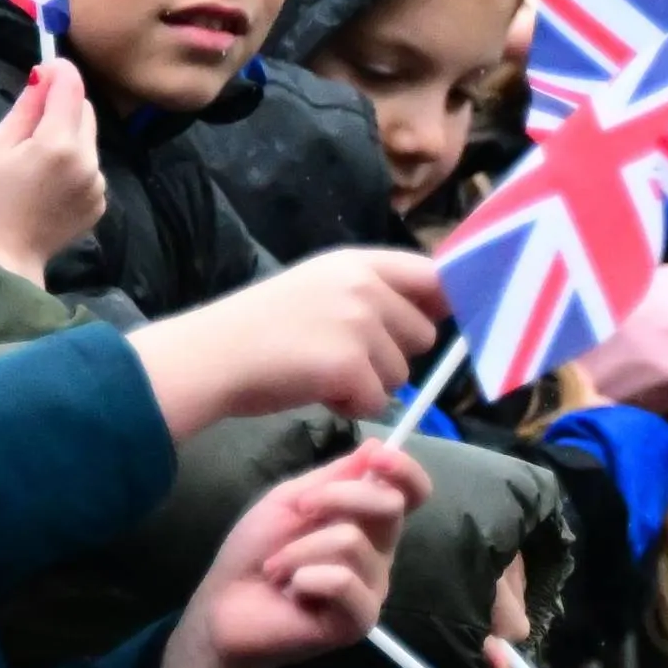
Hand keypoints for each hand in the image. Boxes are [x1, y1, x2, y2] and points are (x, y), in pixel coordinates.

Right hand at [0, 61, 105, 280]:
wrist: (3, 261)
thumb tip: (44, 77)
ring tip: (36, 160)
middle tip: (31, 121)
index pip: (71, 86)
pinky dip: (74, 164)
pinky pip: (90, 167)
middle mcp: (88, 160)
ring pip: (88, 139)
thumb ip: (26, 108)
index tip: (44, 69)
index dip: (59, 70)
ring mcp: (98, 184)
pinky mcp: (99, 202)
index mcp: (59, 144)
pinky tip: (48, 183)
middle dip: (62, 105)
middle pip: (84, 110)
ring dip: (68, 135)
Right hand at [129, 251, 448, 440]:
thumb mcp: (318, 289)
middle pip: (422, 333)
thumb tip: (437, 310)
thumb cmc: (258, 327)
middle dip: (394, 354)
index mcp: (356, 263)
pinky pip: (377, 401)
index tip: (455, 319)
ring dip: (369, 383)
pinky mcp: (350, 365)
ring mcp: (359, 325)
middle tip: (345, 357)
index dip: (448, 300)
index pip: (432, 274)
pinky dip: (349, 404)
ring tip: (319, 371)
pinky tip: (314, 389)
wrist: (213, 355)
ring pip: (401, 373)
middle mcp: (364, 287)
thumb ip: (370, 292)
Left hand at [158, 442, 432, 667]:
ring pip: (352, 542)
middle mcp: (378, 553)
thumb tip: (375, 445)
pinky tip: (291, 592)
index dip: (404, 469)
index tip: (377, 456)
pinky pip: (342, 581)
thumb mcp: (289, 500)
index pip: (410, 493)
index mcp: (366, 521)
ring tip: (277, 568)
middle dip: (337, 497)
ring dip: (300, 549)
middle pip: (389, 506)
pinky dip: (305, 577)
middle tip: (298, 510)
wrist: (224, 607)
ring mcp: (372, 588)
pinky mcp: (360, 620)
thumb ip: (334, 477)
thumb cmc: (256, 552)